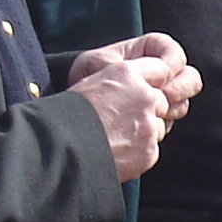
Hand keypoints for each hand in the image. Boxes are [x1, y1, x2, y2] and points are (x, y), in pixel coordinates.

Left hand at [70, 33, 201, 124]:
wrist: (81, 101)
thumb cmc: (88, 72)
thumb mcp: (97, 63)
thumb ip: (121, 65)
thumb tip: (140, 72)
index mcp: (151, 50)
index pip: (175, 54)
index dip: (173, 63)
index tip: (162, 74)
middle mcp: (163, 74)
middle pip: (190, 78)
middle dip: (182, 88)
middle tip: (166, 96)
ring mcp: (163, 96)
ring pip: (183, 102)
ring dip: (173, 108)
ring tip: (153, 112)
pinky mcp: (159, 116)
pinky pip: (170, 120)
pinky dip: (163, 123)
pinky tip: (146, 125)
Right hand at [71, 55, 180, 181]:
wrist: (59, 148)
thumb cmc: (67, 115)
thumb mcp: (94, 82)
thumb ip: (124, 82)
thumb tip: (146, 84)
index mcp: (126, 73)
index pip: (160, 69)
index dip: (152, 82)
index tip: (144, 92)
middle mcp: (143, 96)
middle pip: (162, 101)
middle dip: (149, 110)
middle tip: (122, 121)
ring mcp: (148, 125)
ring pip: (159, 126)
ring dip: (144, 131)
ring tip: (115, 137)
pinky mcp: (149, 150)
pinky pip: (151, 148)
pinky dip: (138, 151)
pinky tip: (116, 151)